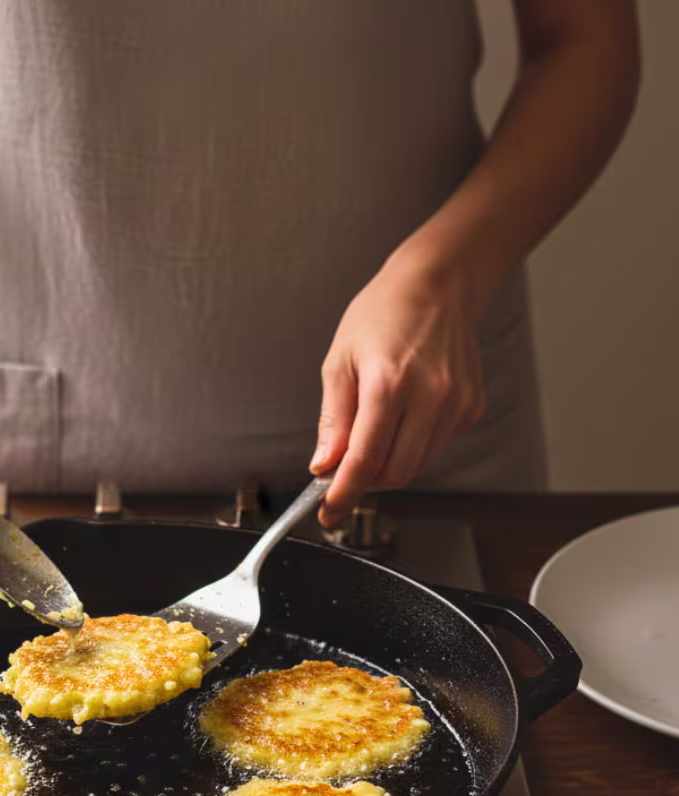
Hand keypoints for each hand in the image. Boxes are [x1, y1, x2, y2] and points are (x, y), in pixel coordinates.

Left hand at [310, 250, 486, 526]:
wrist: (437, 286)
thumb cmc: (383, 314)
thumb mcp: (340, 361)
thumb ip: (333, 420)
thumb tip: (324, 465)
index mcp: (389, 383)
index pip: (365, 459)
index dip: (344, 493)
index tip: (328, 510)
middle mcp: (430, 396)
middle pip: (395, 473)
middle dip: (364, 483)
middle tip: (342, 473)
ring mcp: (457, 404)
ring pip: (416, 465)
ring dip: (387, 465)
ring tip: (370, 435)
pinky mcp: (471, 408)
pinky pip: (435, 447)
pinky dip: (411, 447)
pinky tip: (401, 418)